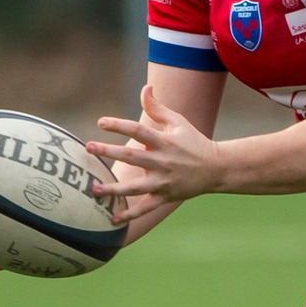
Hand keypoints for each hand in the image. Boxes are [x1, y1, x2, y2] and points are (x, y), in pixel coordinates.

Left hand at [84, 84, 222, 217]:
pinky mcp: (165, 197)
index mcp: (164, 141)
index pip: (138, 130)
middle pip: (131, 156)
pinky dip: (130, 215)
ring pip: (134, 187)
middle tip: (89, 147)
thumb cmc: (194, 142)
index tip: (100, 123)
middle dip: (109, 151)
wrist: (216, 169)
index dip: (119, 125)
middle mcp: (162, 161)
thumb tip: (145, 88)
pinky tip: (112, 218)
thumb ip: (158, 107)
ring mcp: (163, 181)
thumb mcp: (178, 122)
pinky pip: (145, 208)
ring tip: (93, 189)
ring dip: (113, 189)